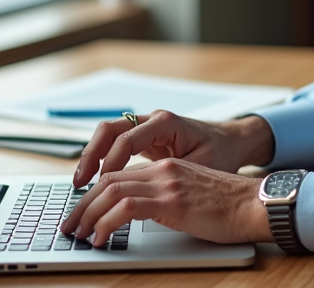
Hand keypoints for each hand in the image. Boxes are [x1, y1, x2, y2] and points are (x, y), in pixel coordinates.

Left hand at [59, 158, 272, 245]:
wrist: (256, 204)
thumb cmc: (232, 206)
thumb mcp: (193, 195)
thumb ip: (168, 198)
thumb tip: (144, 216)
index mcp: (168, 167)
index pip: (118, 173)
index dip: (94, 193)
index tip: (82, 213)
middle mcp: (163, 169)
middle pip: (108, 179)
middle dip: (82, 204)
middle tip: (71, 227)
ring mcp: (166, 183)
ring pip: (111, 190)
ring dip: (88, 214)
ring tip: (80, 234)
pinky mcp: (171, 201)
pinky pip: (125, 207)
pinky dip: (106, 222)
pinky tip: (101, 237)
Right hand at [70, 110, 274, 187]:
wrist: (233, 141)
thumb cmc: (221, 152)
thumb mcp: (201, 166)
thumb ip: (173, 176)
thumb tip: (148, 194)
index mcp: (166, 122)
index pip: (127, 139)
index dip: (110, 162)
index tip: (101, 184)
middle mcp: (152, 120)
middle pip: (109, 129)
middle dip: (91, 154)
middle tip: (80, 182)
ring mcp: (147, 128)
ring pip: (109, 134)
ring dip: (93, 156)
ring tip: (81, 182)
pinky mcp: (145, 139)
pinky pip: (116, 144)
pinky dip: (103, 158)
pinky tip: (95, 179)